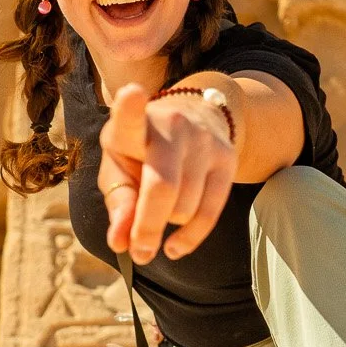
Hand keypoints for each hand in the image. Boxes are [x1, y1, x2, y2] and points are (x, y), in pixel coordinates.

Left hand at [98, 83, 237, 263]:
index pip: (131, 116)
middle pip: (163, 187)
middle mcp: (171, 126)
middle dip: (148, 228)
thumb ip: (118, 205)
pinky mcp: (227, 157)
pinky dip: (190, 238)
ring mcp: (203, 140)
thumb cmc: (141, 153)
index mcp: (133, 125)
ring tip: (159, 218)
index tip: (131, 94)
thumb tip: (121, 243)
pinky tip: (175, 246)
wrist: (193, 120)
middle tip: (139, 252)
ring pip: (186, 206)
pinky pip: (210, 212)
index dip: (130, 107)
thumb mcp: (119, 170)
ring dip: (168, 225)